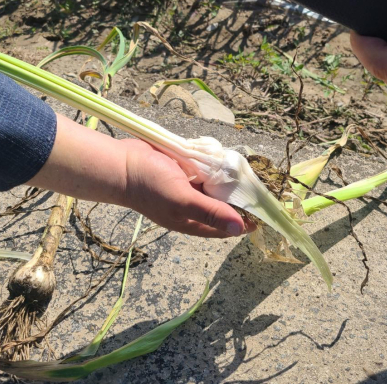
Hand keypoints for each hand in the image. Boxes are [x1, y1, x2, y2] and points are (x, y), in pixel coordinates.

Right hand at [120, 139, 253, 237]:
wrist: (121, 163)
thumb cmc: (150, 186)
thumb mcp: (182, 200)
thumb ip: (210, 212)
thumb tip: (240, 228)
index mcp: (194, 222)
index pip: (228, 226)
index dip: (247, 219)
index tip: (265, 207)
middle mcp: (194, 208)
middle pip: (226, 206)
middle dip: (242, 196)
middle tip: (260, 181)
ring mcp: (190, 189)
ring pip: (218, 187)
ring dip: (231, 179)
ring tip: (248, 169)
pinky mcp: (186, 172)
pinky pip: (208, 171)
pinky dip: (217, 166)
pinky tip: (226, 158)